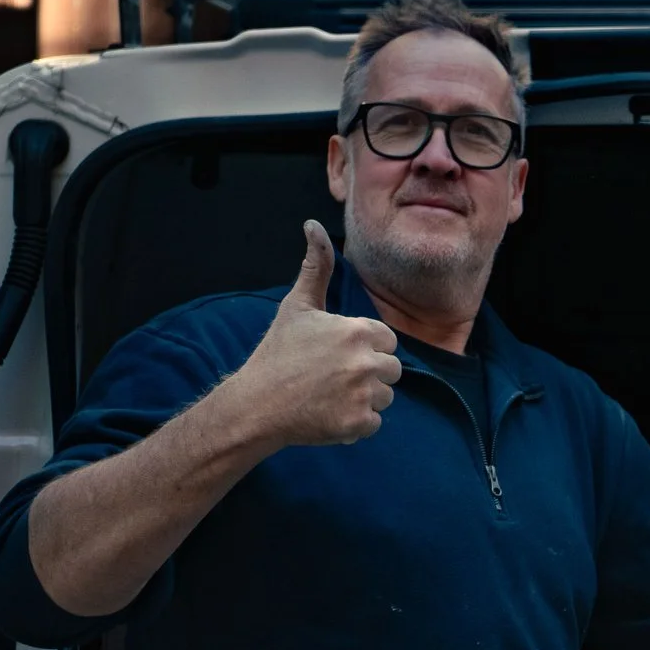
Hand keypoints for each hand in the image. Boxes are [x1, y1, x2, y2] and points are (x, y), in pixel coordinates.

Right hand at [232, 220, 403, 448]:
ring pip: (386, 398)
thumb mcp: (297, 305)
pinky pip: (374, 424)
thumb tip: (313, 225)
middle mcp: (366, 362)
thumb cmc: (278, 353)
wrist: (257, 404)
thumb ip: (316, 267)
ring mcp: (364, 395)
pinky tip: (329, 413)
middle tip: (333, 377)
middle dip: (369, 374)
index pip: (386, 340)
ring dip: (364, 399)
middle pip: (392, 370)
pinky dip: (355, 424)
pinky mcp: (358, 424)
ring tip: (330, 395)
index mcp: (358, 331)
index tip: (337, 354)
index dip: (365, 348)